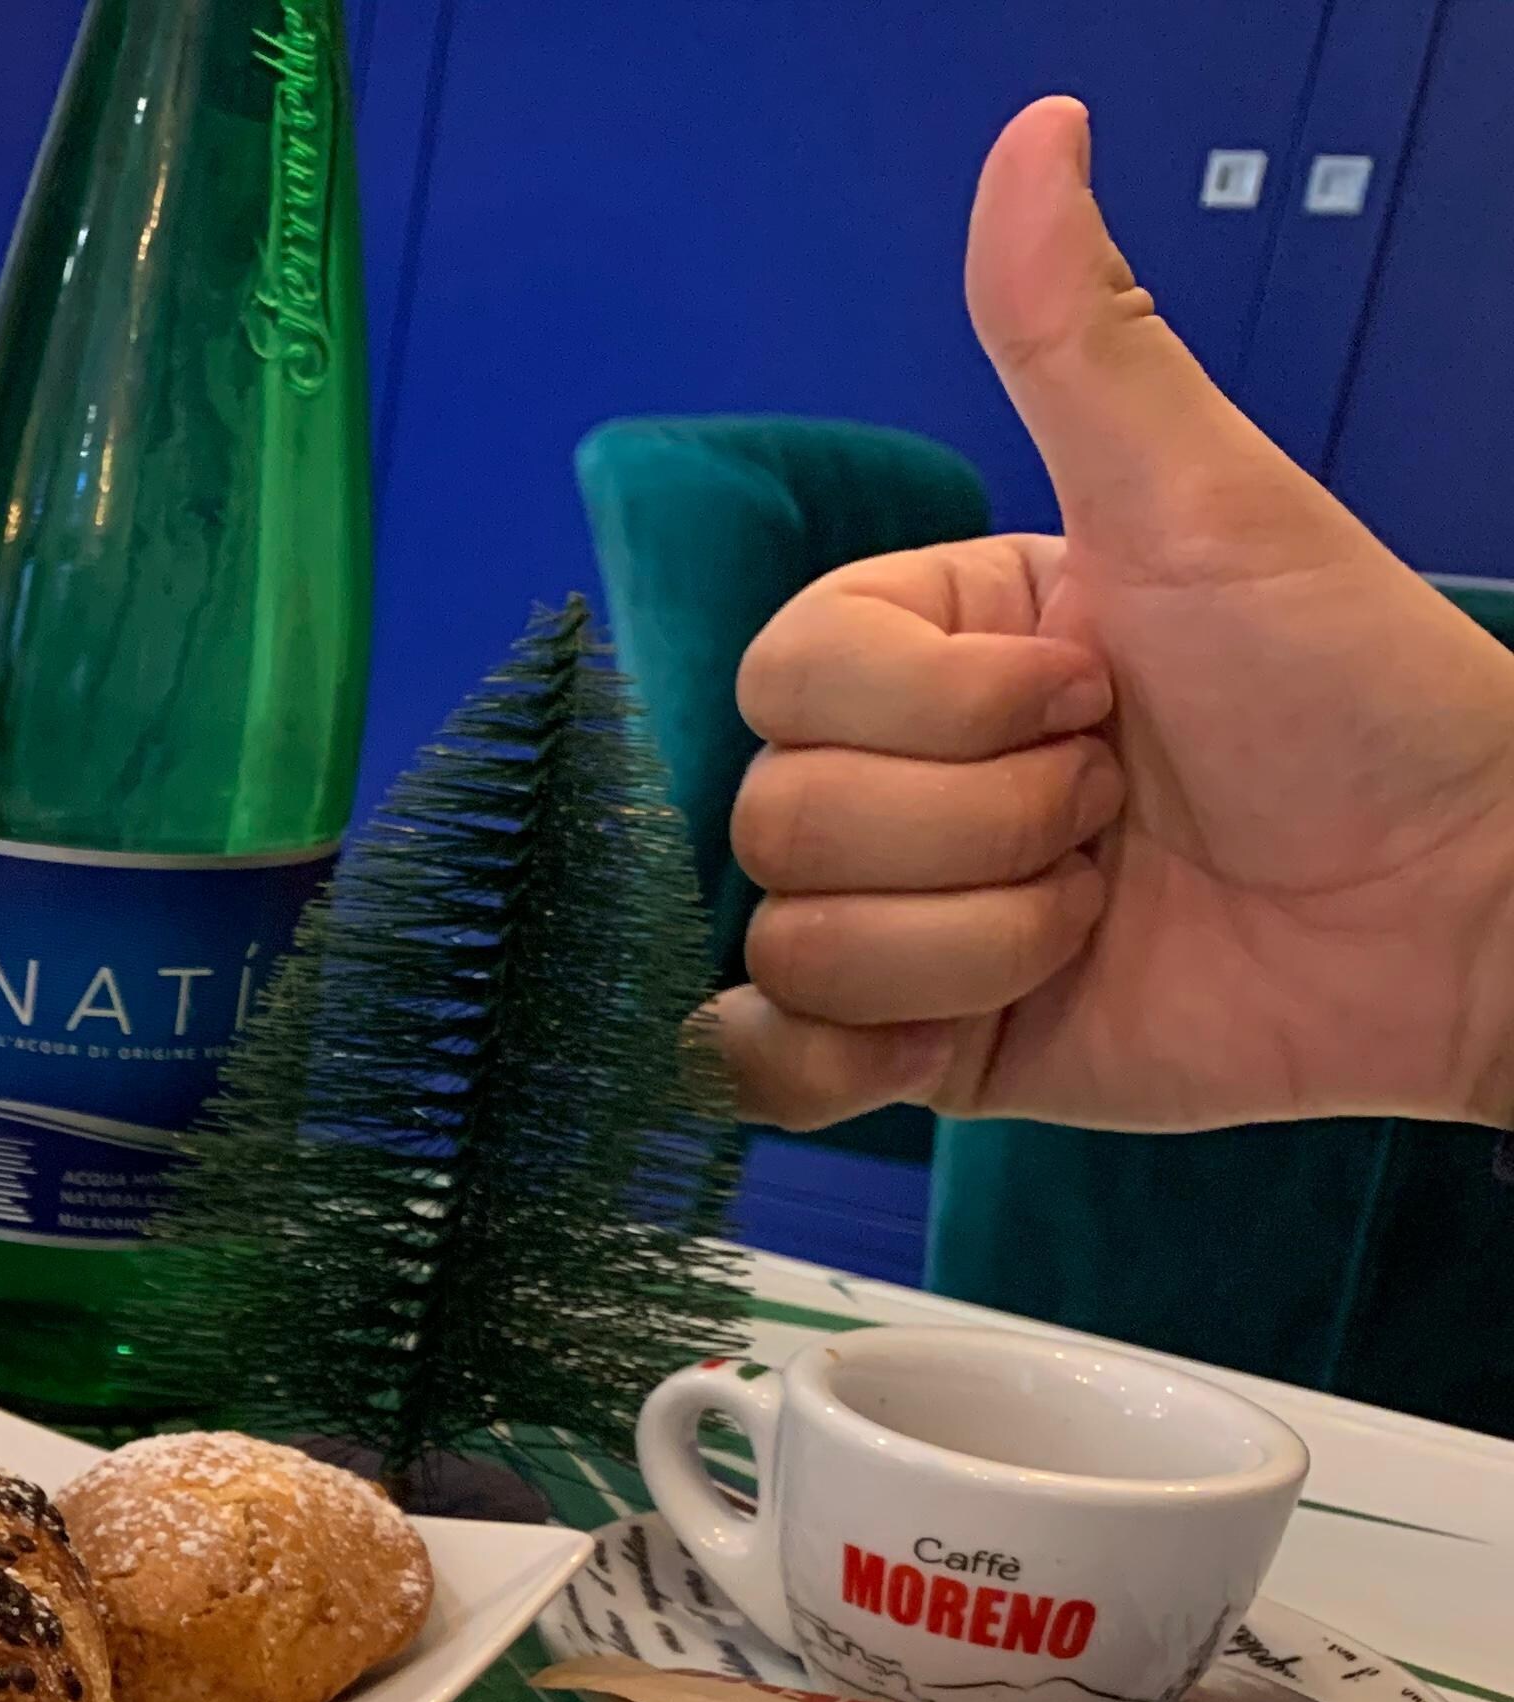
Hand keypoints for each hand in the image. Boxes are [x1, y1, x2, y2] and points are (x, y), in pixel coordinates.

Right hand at [710, 97, 1513, 1132]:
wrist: (1452, 912)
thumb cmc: (1352, 695)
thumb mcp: (1206, 503)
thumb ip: (1082, 340)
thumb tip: (1037, 128)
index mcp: (933, 649)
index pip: (785, 679)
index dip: (935, 710)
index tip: (1089, 693)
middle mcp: (895, 780)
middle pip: (777, 817)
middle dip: (974, 830)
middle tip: (1115, 812)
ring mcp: (894, 925)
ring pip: (785, 945)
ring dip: (970, 944)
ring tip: (1097, 913)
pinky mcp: (915, 1054)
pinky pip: (764, 1067)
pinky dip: (839, 1059)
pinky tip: (954, 1032)